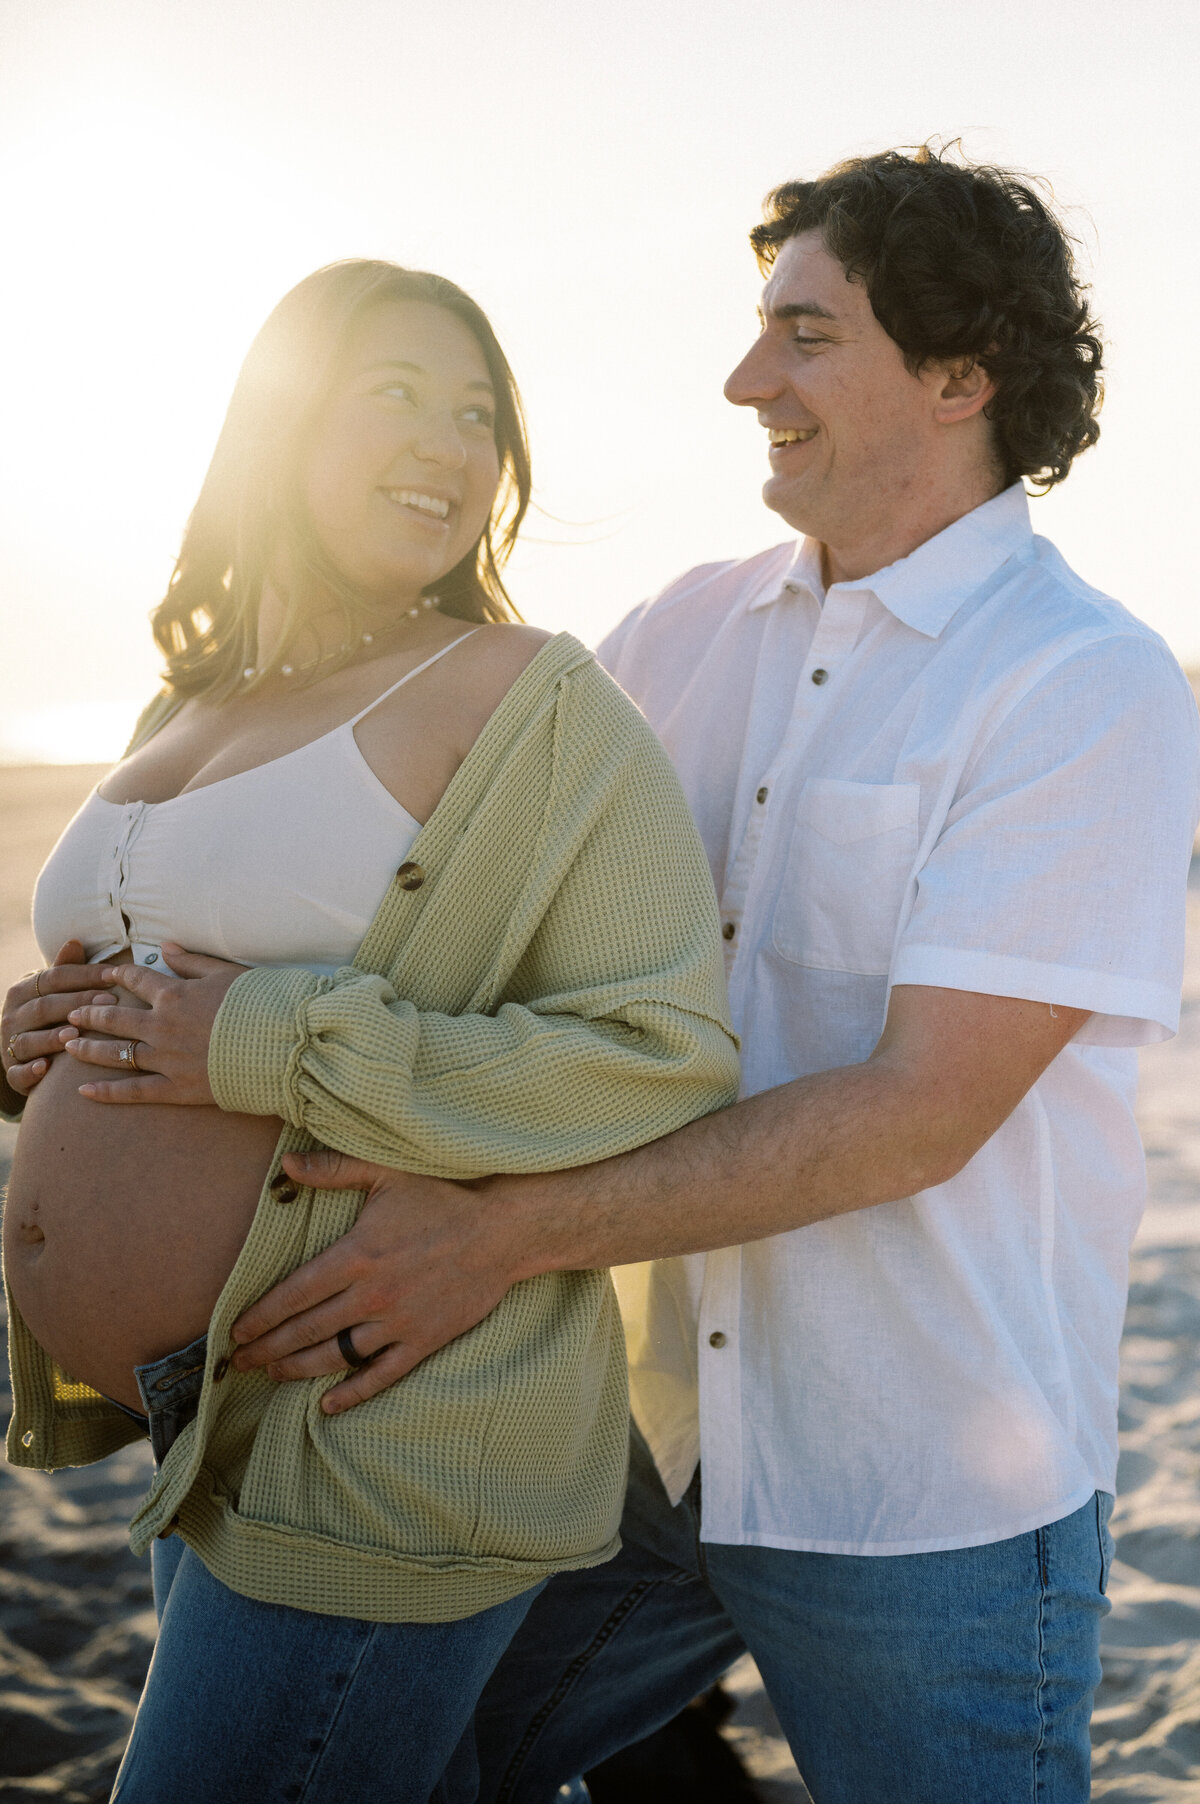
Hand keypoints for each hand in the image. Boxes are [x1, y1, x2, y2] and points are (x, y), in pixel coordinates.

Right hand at [2, 941, 110, 1098]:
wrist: (25, 1052)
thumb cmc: (51, 1014)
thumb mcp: (55, 991)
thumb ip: (65, 970)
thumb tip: (75, 941)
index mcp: (22, 991)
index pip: (54, 978)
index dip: (84, 975)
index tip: (114, 975)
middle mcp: (11, 1016)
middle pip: (44, 1007)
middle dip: (77, 1004)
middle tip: (109, 1002)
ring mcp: (9, 1045)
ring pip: (28, 1040)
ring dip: (50, 1038)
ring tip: (74, 1035)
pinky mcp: (13, 1072)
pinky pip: (17, 1072)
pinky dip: (29, 1071)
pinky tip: (45, 1068)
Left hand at [62, 942, 247, 1103]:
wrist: (282, 1045)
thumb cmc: (261, 1004)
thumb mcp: (227, 973)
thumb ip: (192, 962)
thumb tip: (164, 947)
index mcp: (175, 994)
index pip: (136, 979)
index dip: (118, 974)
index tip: (105, 974)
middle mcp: (162, 1026)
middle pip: (115, 1017)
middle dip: (89, 1013)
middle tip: (71, 1012)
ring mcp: (166, 1059)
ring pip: (116, 1053)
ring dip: (88, 1048)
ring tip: (67, 1044)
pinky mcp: (176, 1088)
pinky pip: (134, 1091)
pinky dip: (106, 1092)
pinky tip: (82, 1092)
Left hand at [230, 1151, 520, 1412]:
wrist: (504, 1230)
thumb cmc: (444, 1196)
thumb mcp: (387, 1172)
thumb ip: (334, 1169)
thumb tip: (286, 1165)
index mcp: (357, 1256)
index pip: (293, 1294)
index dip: (260, 1316)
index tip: (235, 1331)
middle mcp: (372, 1295)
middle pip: (306, 1331)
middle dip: (267, 1348)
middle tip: (239, 1362)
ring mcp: (398, 1323)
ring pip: (335, 1357)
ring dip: (297, 1369)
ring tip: (271, 1374)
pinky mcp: (424, 1341)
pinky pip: (381, 1376)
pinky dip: (352, 1393)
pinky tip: (327, 1404)